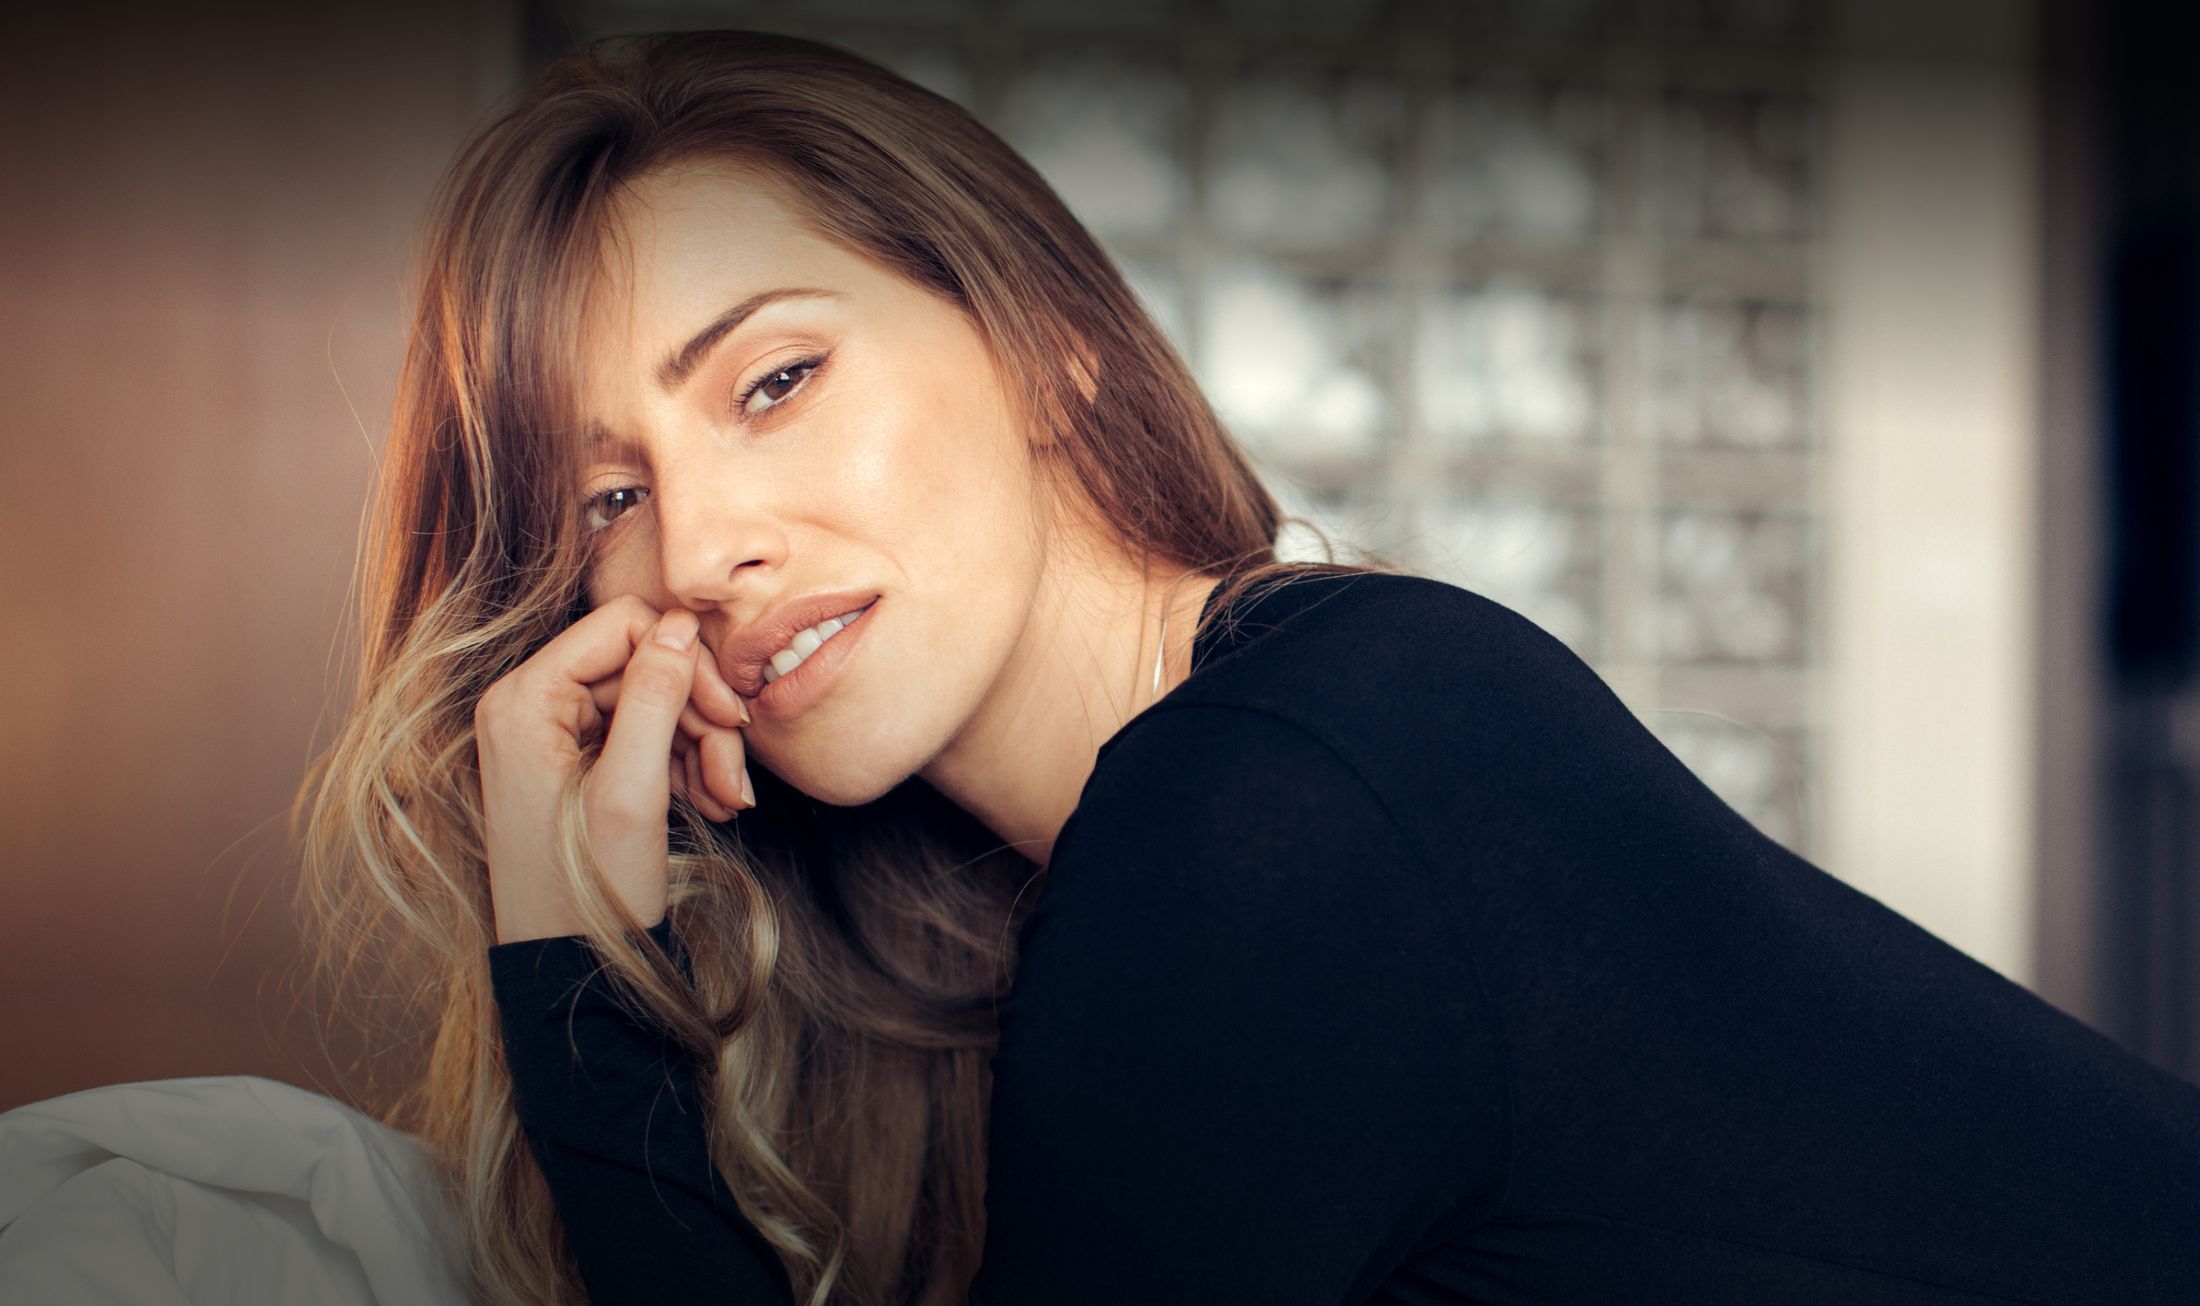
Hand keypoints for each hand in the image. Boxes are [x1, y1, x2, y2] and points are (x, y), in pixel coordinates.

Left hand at [475, 595, 753, 943]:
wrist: (567, 970)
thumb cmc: (587, 892)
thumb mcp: (630, 791)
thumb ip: (655, 699)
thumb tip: (681, 625)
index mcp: (524, 700)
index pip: (622, 627)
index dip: (685, 663)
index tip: (729, 716)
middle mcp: (529, 706)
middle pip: (640, 667)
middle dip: (698, 718)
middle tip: (734, 777)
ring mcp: (550, 736)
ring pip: (650, 703)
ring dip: (700, 746)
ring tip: (727, 800)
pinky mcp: (573, 763)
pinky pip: (641, 736)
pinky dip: (682, 764)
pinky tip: (710, 802)